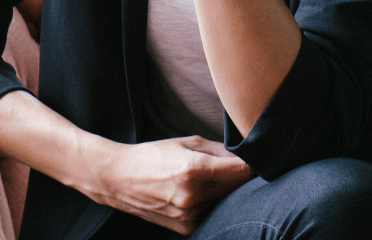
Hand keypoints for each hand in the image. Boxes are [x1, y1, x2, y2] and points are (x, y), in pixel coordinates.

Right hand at [84, 136, 254, 234]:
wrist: (119, 179)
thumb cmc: (152, 155)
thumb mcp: (184, 142)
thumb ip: (217, 150)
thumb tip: (242, 156)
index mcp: (193, 170)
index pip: (241, 171)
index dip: (251, 164)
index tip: (252, 159)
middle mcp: (193, 196)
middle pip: (236, 189)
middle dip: (239, 177)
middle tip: (235, 167)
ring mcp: (189, 216)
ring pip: (224, 202)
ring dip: (224, 192)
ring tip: (210, 179)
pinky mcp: (186, 228)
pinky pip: (210, 213)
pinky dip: (211, 203)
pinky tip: (199, 193)